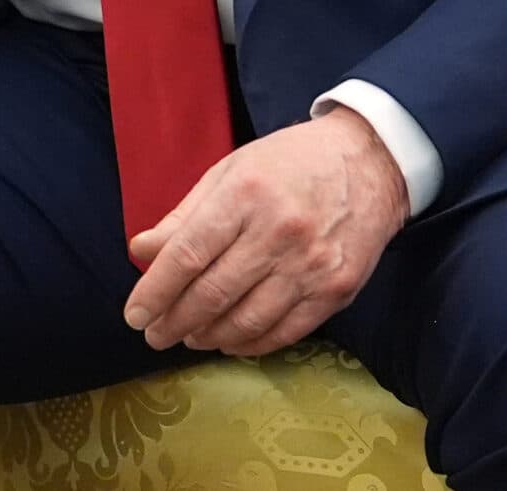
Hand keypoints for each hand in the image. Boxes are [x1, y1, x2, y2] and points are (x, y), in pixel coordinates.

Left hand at [122, 107, 408, 357]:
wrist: (371, 162)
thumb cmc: (289, 163)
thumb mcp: (230, 172)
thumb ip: (184, 215)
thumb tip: (142, 252)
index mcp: (245, 195)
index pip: (188, 254)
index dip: (156, 290)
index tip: (134, 315)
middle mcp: (279, 232)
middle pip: (214, 292)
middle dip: (175, 322)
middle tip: (154, 335)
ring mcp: (312, 265)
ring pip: (248, 320)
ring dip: (210, 336)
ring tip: (188, 337)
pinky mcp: (338, 290)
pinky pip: (286, 331)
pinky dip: (251, 344)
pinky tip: (230, 341)